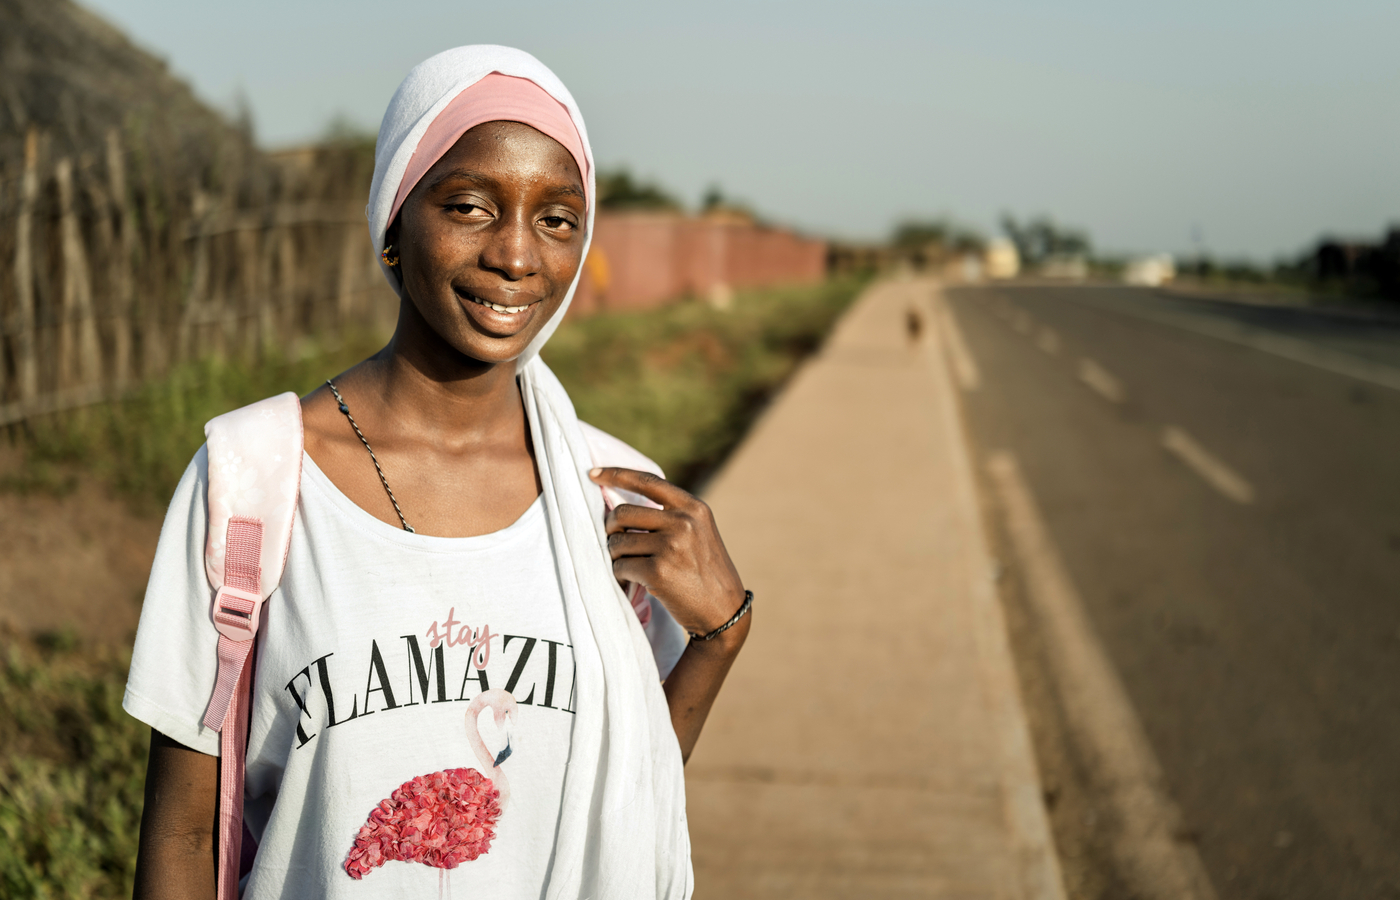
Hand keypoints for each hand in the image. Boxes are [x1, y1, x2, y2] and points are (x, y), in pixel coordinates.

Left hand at [589, 467, 745, 638]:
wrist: (724, 611)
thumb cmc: (704, 570)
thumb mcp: (698, 532)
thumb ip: (669, 515)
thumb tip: (620, 506)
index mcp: (693, 507)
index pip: (647, 481)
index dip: (616, 475)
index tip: (593, 475)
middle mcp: (683, 522)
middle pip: (622, 513)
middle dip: (611, 529)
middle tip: (616, 543)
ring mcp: (671, 546)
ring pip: (617, 542)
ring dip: (616, 555)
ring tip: (631, 566)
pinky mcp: (658, 572)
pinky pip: (620, 566)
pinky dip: (621, 574)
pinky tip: (634, 580)